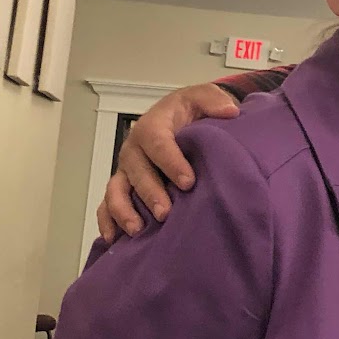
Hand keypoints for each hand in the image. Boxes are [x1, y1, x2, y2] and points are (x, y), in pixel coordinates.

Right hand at [96, 84, 239, 239]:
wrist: (178, 117)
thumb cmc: (190, 110)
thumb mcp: (202, 97)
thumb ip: (214, 100)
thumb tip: (231, 111)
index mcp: (152, 126)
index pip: (157, 142)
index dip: (170, 162)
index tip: (188, 182)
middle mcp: (134, 149)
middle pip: (136, 171)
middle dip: (150, 193)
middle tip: (165, 213)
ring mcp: (125, 170)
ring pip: (116, 190)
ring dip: (124, 211)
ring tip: (139, 230)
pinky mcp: (123, 186)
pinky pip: (107, 204)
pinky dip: (107, 221)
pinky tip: (115, 240)